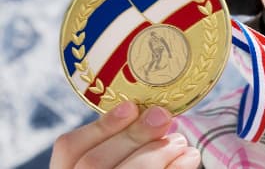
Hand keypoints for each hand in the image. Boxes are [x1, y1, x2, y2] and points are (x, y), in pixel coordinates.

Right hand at [51, 101, 199, 167]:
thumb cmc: (131, 164)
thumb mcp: (116, 154)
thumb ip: (123, 141)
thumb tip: (155, 114)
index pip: (69, 149)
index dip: (100, 126)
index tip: (131, 107)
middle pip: (94, 162)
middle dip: (133, 135)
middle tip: (163, 117)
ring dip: (159, 151)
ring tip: (180, 142)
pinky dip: (177, 167)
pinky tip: (189, 157)